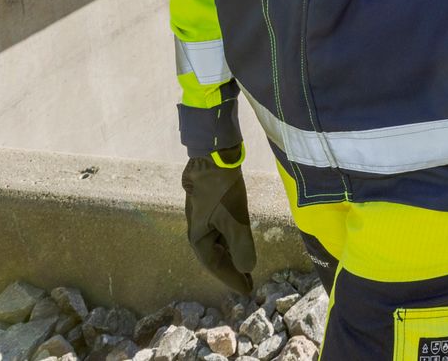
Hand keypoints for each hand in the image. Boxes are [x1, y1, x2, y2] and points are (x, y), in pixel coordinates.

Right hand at [181, 148, 255, 292]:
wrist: (212, 156)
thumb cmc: (221, 190)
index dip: (232, 279)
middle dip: (232, 270)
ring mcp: (204, 219)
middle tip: (249, 282)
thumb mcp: (234, 219)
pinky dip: (231, 240)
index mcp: (199, 237)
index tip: (247, 291)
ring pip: (219, 244)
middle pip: (216, 257)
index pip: (215, 266)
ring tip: (247, 266)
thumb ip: (240, 246)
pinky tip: (240, 241)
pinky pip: (221, 232)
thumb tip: (247, 268)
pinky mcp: (211, 207)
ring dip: (232, 255)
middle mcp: (198, 231)